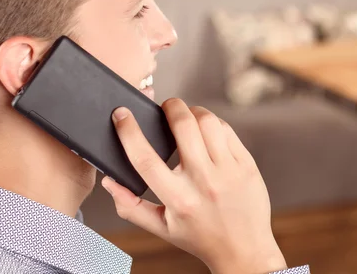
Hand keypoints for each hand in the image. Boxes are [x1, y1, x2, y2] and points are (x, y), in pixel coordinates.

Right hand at [101, 98, 286, 273]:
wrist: (244, 251)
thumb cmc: (199, 237)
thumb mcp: (161, 227)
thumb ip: (130, 206)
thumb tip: (109, 181)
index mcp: (178, 199)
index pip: (145, 158)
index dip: (129, 131)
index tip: (121, 114)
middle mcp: (204, 182)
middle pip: (182, 126)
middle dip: (170, 106)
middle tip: (166, 107)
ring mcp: (229, 171)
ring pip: (207, 121)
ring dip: (193, 112)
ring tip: (187, 117)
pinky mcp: (246, 165)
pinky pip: (227, 130)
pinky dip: (213, 123)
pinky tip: (207, 130)